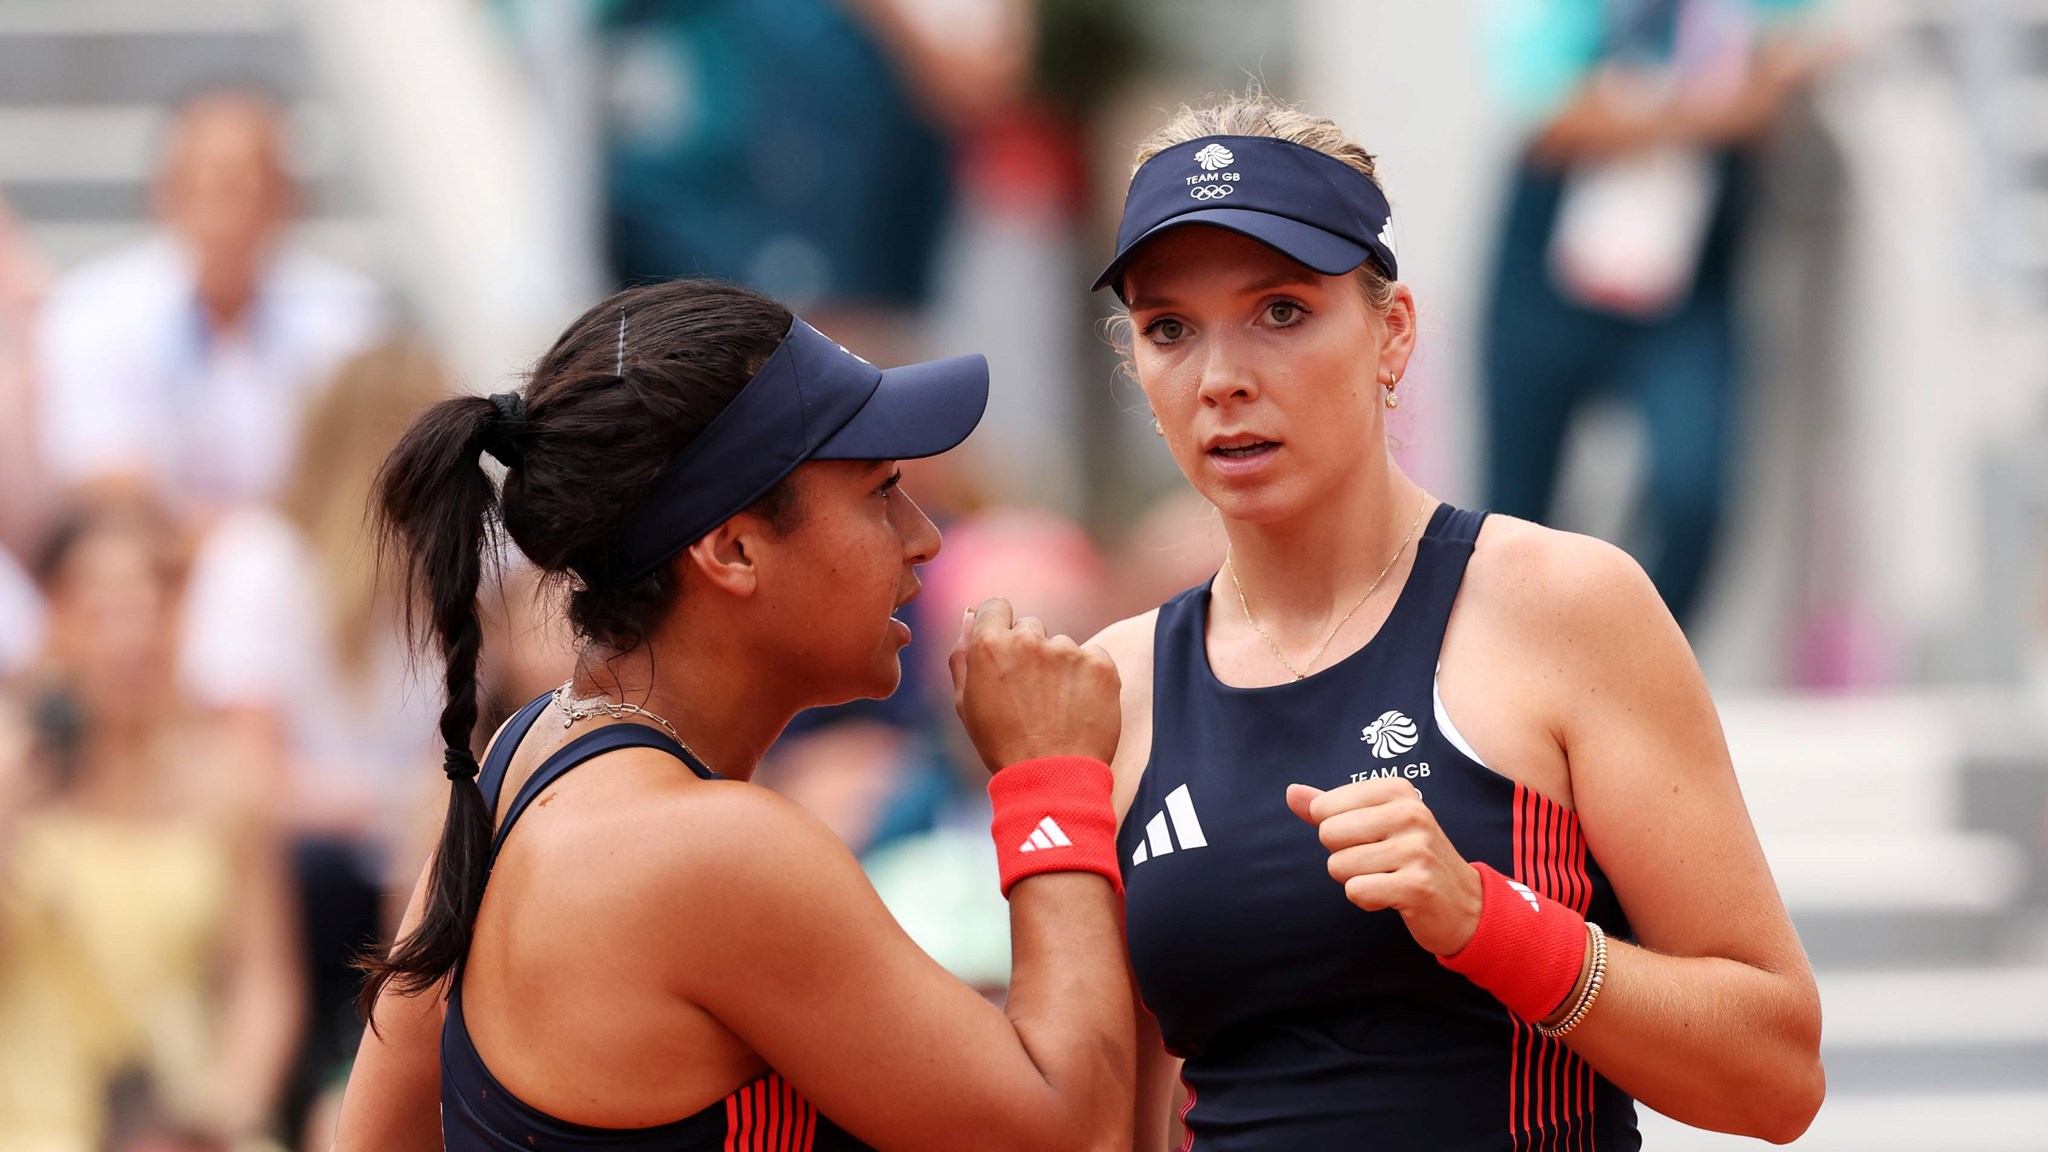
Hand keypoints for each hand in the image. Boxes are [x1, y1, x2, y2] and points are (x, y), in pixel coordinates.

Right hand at [949, 597, 1119, 772]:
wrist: (1052, 779)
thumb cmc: (1002, 744)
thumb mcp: (966, 703)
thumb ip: (963, 654)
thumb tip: (970, 615)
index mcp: (990, 645)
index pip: (996, 606)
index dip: (1000, 626)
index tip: (1006, 651)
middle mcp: (1029, 640)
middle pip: (1030, 627)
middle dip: (1030, 651)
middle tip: (1031, 694)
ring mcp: (1067, 650)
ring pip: (1062, 646)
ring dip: (1060, 668)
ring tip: (1056, 709)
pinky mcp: (1100, 664)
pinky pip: (1093, 658)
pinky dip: (1088, 678)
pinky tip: (1078, 708)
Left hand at [1286, 779, 1484, 956]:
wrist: (1465, 904)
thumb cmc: (1410, 858)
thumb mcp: (1374, 823)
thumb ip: (1330, 807)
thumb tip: (1291, 792)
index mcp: (1397, 790)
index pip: (1323, 807)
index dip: (1337, 832)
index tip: (1370, 839)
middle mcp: (1410, 813)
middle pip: (1328, 834)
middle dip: (1343, 856)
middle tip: (1379, 862)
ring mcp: (1416, 849)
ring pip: (1338, 866)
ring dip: (1356, 880)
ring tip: (1388, 878)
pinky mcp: (1417, 885)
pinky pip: (1356, 891)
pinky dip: (1366, 900)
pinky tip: (1393, 896)